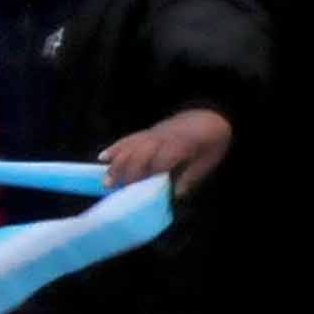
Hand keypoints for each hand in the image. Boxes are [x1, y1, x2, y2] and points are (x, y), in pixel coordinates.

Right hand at [103, 107, 231, 195]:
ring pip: (130, 146)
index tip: (141, 193)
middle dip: (127, 173)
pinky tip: (103, 158)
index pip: (160, 161)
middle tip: (117, 191)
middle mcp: (162, 138)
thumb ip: (189, 179)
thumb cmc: (210, 142)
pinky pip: (128, 138)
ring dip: (116, 164)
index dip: (150, 176)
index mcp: (180, 145)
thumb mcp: (207, 162)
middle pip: (139, 154)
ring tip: (106, 182)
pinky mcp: (147, 132)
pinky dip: (115, 148)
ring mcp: (153, 133)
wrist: (210, 117)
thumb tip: (174, 196)